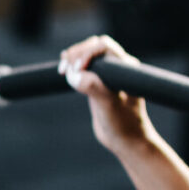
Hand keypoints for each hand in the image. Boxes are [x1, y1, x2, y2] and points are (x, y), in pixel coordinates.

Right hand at [59, 34, 150, 154]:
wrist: (126, 142)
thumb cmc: (124, 124)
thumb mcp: (110, 106)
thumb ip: (95, 88)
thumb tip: (74, 75)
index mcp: (126, 67)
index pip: (103, 47)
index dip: (87, 53)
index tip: (77, 69)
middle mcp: (118, 68)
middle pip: (93, 47)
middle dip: (77, 53)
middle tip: (64, 68)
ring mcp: (107, 76)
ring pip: (87, 57)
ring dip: (73, 60)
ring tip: (62, 70)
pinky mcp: (97, 85)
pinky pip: (83, 70)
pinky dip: (72, 68)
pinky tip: (63, 71)